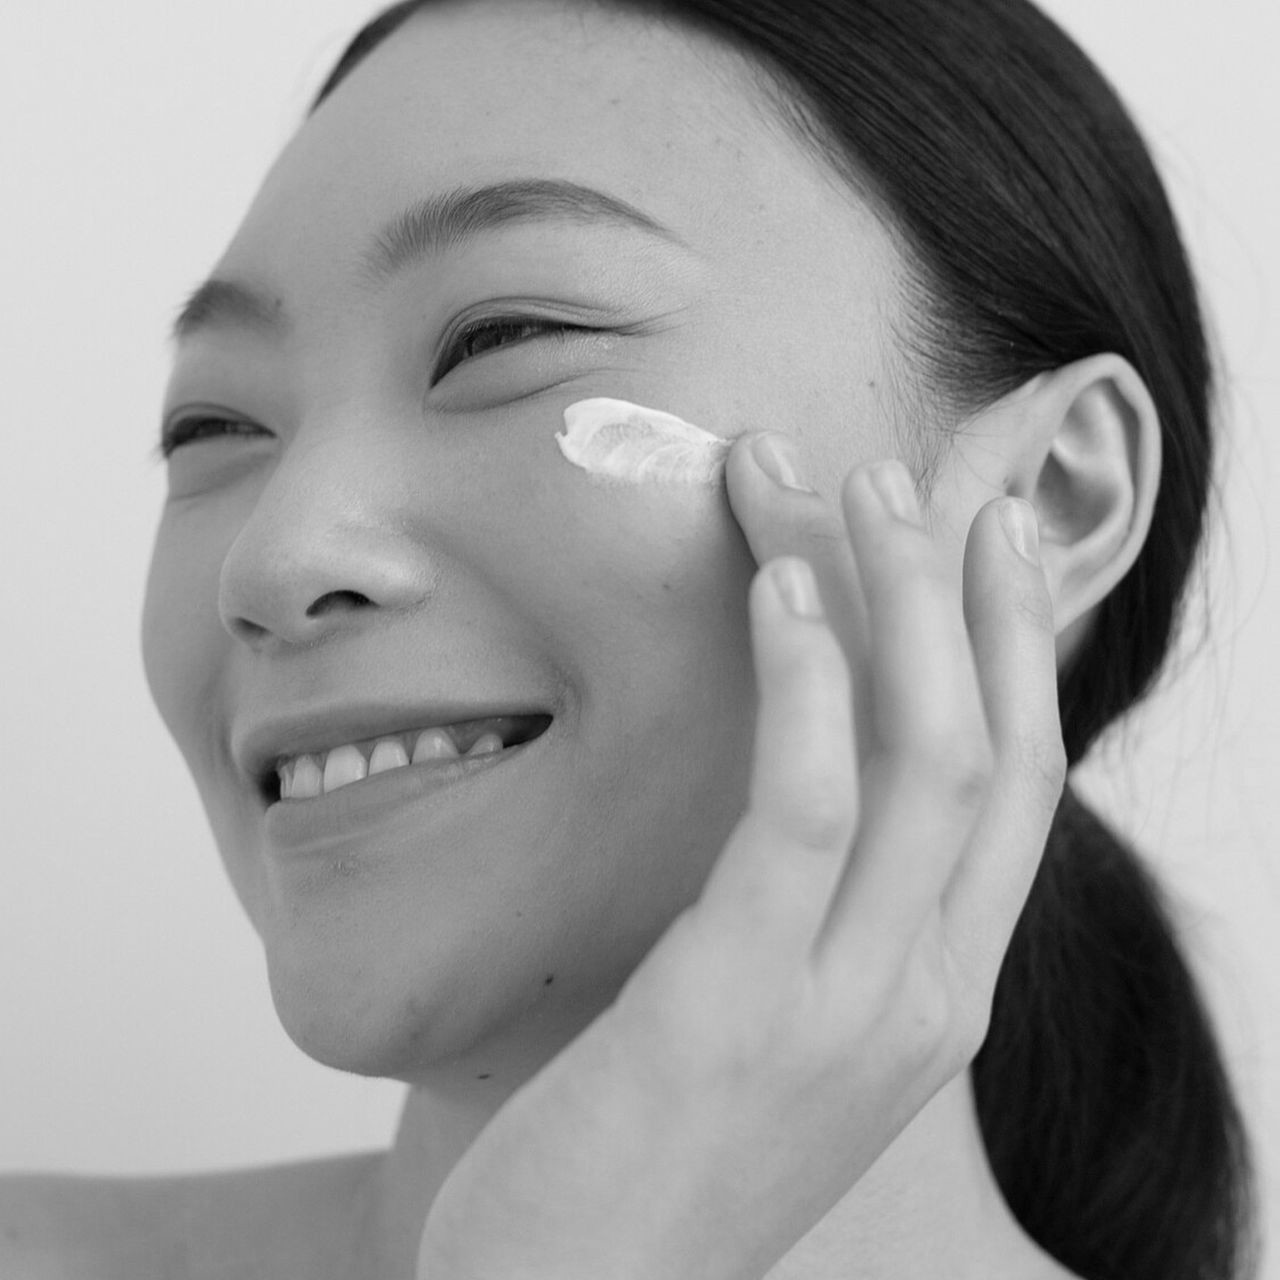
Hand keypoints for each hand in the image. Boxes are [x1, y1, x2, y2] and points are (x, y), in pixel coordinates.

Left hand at [417, 435, 1066, 1279]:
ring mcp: (847, 1006)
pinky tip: (777, 592)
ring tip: (853, 490)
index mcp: (936, 995)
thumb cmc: (662, 1154)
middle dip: (966, 599)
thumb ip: (821, 922)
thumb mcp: (777, 1030)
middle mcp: (924, 995)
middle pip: (990, 752)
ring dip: (897, 605)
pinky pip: (804, 811)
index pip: (1013, 791)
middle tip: (918, 478)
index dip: (1014, 653)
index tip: (987, 545)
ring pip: (922, 761)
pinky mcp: (740, 1001)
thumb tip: (813, 792)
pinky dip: (806, 686)